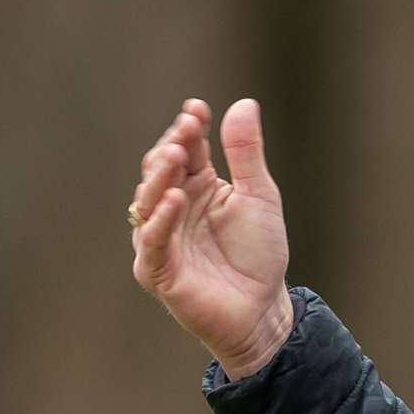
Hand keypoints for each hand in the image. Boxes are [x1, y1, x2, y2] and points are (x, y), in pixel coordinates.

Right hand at [130, 98, 292, 378]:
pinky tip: (174, 200)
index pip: (184, 148)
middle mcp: (171, 206)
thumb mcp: (260, 197)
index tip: (198, 109)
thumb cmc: (259, 255)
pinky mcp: (157, 268)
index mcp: (196, 186)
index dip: (188, 128)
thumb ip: (247, 155)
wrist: (263, 310)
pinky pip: (152, 240)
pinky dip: (160, 220)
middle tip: (186, 128)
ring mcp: (160, 236)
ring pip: (149, 200)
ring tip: (176, 155)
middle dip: (172, 147)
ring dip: (161, 177)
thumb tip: (243, 103)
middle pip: (162, 169)